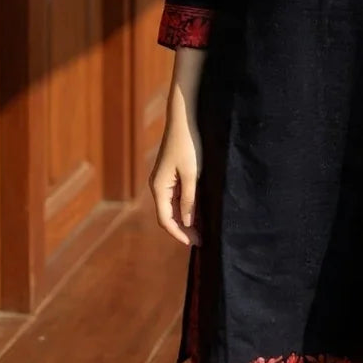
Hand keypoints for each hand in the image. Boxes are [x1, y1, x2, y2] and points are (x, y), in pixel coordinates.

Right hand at [148, 94, 202, 247]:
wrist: (184, 119)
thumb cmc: (188, 144)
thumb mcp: (191, 173)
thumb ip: (189, 199)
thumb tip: (187, 222)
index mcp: (159, 187)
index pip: (166, 219)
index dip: (179, 233)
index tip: (193, 243)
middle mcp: (159, 186)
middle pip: (169, 215)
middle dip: (184, 229)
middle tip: (202, 240)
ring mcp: (165, 180)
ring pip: (175, 207)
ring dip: (187, 219)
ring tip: (203, 230)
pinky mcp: (173, 174)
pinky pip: (179, 196)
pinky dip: (188, 206)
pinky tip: (200, 213)